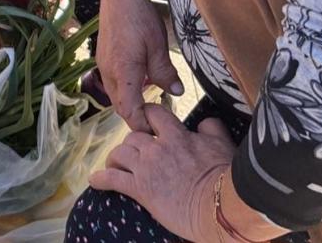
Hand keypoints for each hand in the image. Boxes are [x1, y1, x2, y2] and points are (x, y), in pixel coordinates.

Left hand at [90, 105, 235, 240]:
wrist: (220, 207)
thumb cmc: (226, 178)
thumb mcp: (222, 145)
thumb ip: (211, 128)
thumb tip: (205, 121)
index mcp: (176, 135)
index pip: (153, 114)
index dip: (148, 116)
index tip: (147, 122)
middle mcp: (156, 147)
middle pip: (133, 135)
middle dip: (132, 142)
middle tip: (134, 151)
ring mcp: (146, 167)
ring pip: (120, 152)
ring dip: (116, 157)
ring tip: (116, 163)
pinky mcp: (140, 189)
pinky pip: (113, 179)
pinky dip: (101, 178)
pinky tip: (95, 180)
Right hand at [97, 0, 182, 132]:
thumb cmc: (139, 17)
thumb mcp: (158, 46)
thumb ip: (165, 72)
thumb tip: (176, 92)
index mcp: (122, 73)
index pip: (129, 111)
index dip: (142, 125)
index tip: (158, 131)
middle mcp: (108, 71)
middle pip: (120, 106)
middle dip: (137, 117)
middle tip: (158, 122)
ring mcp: (103, 63)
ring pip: (115, 94)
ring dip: (130, 103)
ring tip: (151, 105)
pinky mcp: (103, 56)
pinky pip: (113, 82)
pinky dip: (125, 90)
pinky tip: (140, 83)